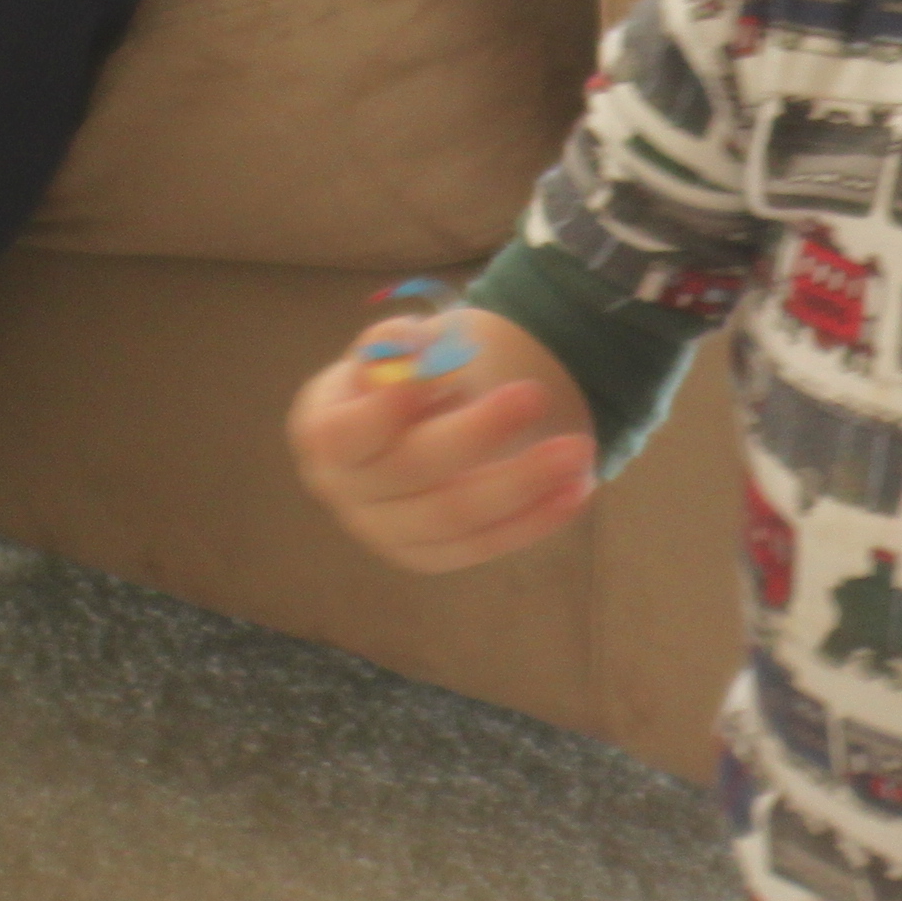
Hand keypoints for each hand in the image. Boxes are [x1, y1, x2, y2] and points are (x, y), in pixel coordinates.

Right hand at [287, 301, 600, 573]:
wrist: (407, 425)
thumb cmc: (399, 375)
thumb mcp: (394, 347)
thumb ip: (395, 344)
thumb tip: (410, 350)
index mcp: (323, 431)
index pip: (348, 433)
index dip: (390, 410)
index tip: (443, 375)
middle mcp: (345, 490)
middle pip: (411, 471)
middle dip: (476, 433)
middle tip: (536, 394)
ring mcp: (383, 531)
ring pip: (453, 518)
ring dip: (520, 484)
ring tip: (578, 449)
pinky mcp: (425, 556)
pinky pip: (482, 545)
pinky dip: (533, 520)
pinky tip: (576, 490)